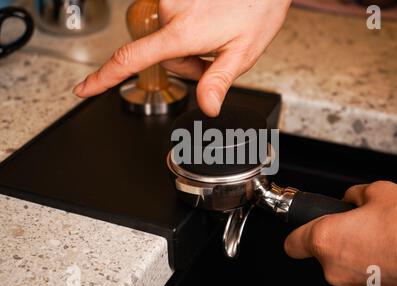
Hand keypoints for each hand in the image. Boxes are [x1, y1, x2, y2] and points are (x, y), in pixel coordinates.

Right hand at [73, 0, 291, 116]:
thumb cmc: (256, 10)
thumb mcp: (242, 52)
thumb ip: (218, 80)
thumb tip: (207, 107)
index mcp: (184, 31)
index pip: (133, 58)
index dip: (105, 77)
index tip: (84, 89)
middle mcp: (170, 12)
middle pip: (163, 56)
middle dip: (188, 63)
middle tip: (214, 53)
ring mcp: (170, 0)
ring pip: (167, 41)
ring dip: (187, 46)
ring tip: (213, 37)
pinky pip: (170, 23)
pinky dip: (186, 31)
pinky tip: (206, 25)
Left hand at [284, 181, 396, 285]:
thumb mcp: (380, 191)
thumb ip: (355, 195)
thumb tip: (352, 198)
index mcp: (326, 240)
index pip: (292, 243)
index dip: (298, 231)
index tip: (305, 225)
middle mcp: (336, 269)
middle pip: (321, 253)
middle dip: (336, 237)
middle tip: (358, 223)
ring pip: (344, 266)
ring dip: (355, 251)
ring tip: (382, 236)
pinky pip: (364, 277)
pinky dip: (372, 265)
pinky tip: (393, 251)